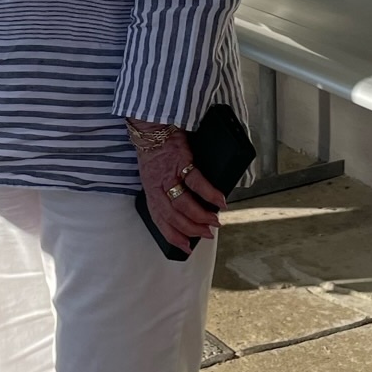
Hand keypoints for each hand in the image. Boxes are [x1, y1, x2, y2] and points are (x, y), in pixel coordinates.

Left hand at [129, 121, 225, 253]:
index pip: (159, 219)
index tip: (185, 248)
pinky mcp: (181, 160)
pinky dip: (210, 193)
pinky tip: (220, 200)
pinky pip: (197, 182)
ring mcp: (169, 173)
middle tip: (207, 235)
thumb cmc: (158, 149)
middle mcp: (157, 185)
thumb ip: (167, 189)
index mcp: (151, 190)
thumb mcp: (156, 173)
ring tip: (215, 222)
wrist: (152, 124)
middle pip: (172, 215)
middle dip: (190, 229)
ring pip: (183, 202)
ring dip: (200, 216)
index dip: (172, 235)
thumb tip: (189, 207)